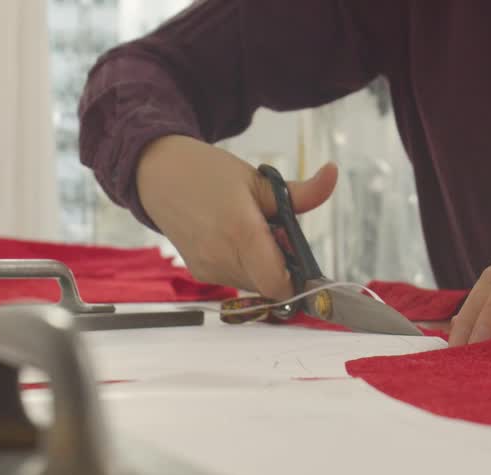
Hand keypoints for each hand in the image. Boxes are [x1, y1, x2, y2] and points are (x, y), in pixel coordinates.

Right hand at [137, 135, 337, 299]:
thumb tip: (333, 175)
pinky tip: (232, 238)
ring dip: (262, 266)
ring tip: (250, 232)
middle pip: (271, 285)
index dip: (297, 277)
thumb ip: (302, 192)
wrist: (158, 176)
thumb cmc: (208, 174)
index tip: (299, 256)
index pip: (280, 284)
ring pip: (254, 284)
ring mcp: (208, 268)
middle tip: (273, 232)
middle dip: (281, 266)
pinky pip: (236, 279)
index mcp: (242, 231)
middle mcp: (222, 256)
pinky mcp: (200, 272)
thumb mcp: (260, 179)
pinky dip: (244, 266)